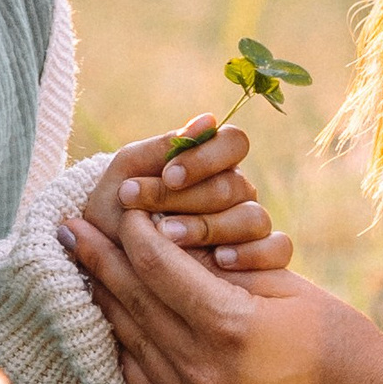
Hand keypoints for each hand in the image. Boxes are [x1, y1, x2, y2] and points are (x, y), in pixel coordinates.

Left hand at [62, 196, 382, 383]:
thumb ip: (224, 268)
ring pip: (130, 346)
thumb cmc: (341, 343)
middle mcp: (205, 374)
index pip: (158, 269)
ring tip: (83, 270)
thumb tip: (169, 238)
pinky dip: (126, 350)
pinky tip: (114, 323)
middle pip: (134, 305)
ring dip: (104, 304)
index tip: (117, 208)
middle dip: (98, 261)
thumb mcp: (288, 289)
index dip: (133, 233)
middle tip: (68, 228)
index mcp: (231, 328)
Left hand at [80, 115, 292, 272]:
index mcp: (210, 164)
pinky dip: (253, 254)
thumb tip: (208, 121)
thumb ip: (161, 148)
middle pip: (235, 186)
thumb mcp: (125, 176)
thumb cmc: (114, 211)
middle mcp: (234, 193)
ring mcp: (247, 227)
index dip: (206, 157)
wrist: (106, 262)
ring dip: (211, 227)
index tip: (170, 175)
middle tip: (155, 218)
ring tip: (172, 240)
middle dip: (191, 199)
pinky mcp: (258, 260)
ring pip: (253, 217)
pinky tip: (220, 261)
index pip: (233, 142)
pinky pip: (276, 250)